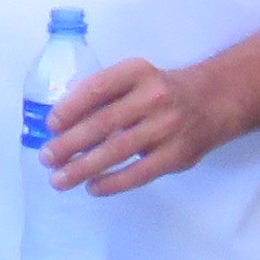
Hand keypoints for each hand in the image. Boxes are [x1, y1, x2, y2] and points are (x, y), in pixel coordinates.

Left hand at [39, 56, 222, 195]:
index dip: (70, 108)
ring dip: (83, 168)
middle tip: (46, 158)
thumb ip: (102, 95)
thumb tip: (59, 125)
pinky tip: (92, 187)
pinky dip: (112, 182)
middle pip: (103, 123)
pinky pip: (139, 172)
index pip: (97, 88)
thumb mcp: (134, 79)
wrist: (213, 101)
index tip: (50, 126)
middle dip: (69, 144)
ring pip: (117, 150)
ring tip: (59, 179)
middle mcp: (154, 97)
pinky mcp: (178, 154)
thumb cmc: (158, 91)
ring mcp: (168, 126)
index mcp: (137, 72)